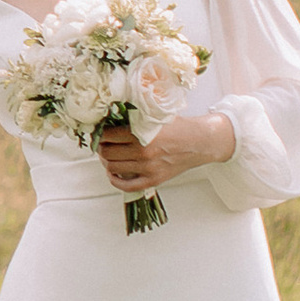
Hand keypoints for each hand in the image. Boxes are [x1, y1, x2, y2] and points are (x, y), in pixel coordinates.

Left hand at [95, 113, 235, 190]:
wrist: (200, 142)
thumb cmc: (179, 126)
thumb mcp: (155, 114)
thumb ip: (135, 115)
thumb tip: (111, 114)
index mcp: (142, 134)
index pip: (108, 135)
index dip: (100, 133)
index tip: (99, 131)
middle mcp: (143, 152)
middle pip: (107, 152)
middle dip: (101, 147)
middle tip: (102, 143)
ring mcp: (148, 168)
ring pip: (113, 168)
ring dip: (106, 161)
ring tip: (108, 155)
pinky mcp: (154, 180)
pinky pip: (127, 186)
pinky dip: (115, 180)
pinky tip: (113, 173)